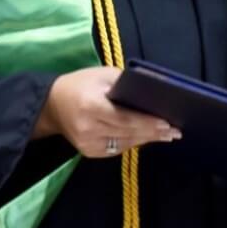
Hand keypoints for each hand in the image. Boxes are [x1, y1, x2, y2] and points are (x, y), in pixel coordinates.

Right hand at [35, 67, 179, 157]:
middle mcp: (88, 128)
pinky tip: (147, 138)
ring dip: (147, 139)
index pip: (125, 118)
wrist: (51, 105)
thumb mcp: (102, 75)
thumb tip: (151, 93)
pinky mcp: (88, 152)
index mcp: (91, 106)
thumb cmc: (81, 84)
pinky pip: (117, 149)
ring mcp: (87, 144)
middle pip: (128, 133)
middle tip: (175, 131)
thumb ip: (125, 83)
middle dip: (153, 132)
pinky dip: (133, 142)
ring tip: (167, 135)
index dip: (147, 122)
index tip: (167, 123)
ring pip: (125, 143)